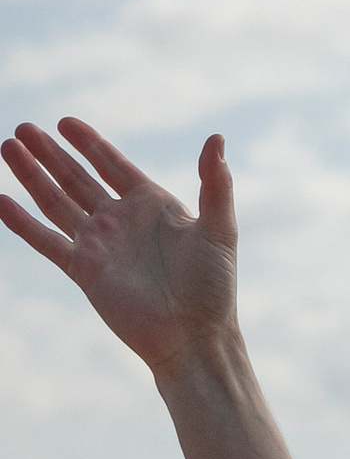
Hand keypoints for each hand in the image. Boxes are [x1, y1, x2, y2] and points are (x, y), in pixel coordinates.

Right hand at [1, 119, 239, 380]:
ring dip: (32, 174)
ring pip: (56, 201)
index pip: (112, 164)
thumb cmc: (213, 287)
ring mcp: (99, 244)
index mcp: (152, 205)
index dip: (88, 143)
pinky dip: (22, 222)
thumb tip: (217, 139)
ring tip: (8, 146)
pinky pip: (46, 240)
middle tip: (23, 127)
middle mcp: (120, 220)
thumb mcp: (219, 228)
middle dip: (50, 152)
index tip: (64, 121)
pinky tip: (1, 201)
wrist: (193, 337)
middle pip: (76, 177)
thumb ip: (216, 184)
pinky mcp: (83, 269)